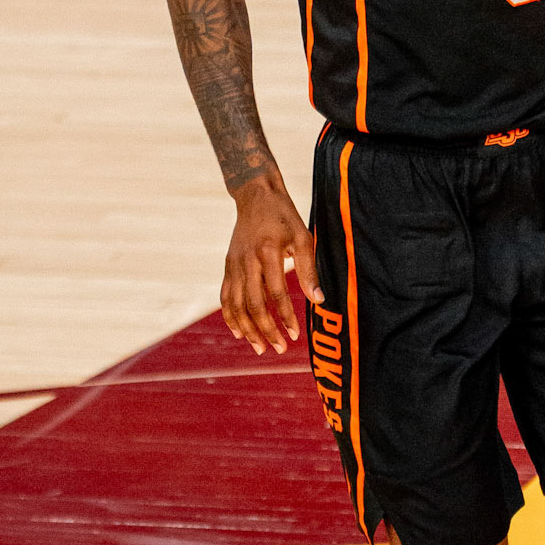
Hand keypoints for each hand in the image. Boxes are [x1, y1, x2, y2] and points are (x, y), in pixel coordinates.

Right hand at [223, 172, 322, 354]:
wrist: (256, 196)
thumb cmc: (284, 217)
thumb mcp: (303, 238)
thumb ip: (309, 270)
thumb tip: (318, 300)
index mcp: (267, 252)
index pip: (275, 294)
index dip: (285, 317)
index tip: (295, 334)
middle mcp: (247, 261)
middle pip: (253, 305)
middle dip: (266, 330)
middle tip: (279, 348)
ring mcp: (234, 264)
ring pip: (236, 305)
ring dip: (247, 330)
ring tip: (260, 347)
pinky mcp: (227, 266)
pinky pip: (225, 296)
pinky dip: (230, 316)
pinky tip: (239, 332)